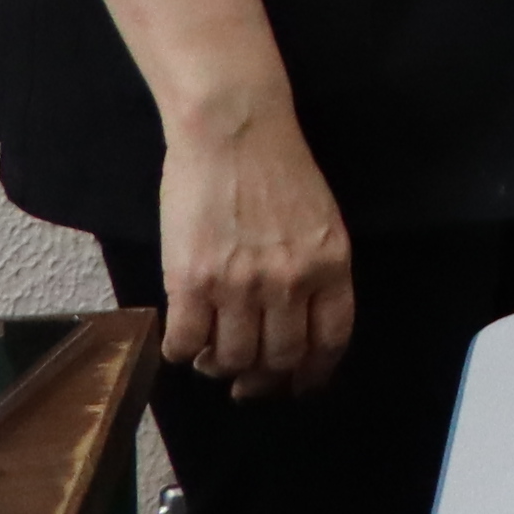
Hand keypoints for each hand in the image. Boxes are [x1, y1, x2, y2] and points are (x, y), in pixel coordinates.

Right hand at [156, 103, 353, 399]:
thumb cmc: (278, 168)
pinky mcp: (192, 280)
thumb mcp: (321, 221)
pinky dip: (182, 353)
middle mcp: (290, 282)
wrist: (234, 129)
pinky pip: (186, 342)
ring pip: (232, 359)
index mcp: (331, 265)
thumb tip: (300, 319)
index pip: (330, 341)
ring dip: (220, 368)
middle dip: (263, 379)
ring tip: (212, 357)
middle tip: (245, 380)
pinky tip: (182, 343)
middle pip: (280, 359)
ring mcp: (240, 284)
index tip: (298, 384)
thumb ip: (317, 269)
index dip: (312, 373)